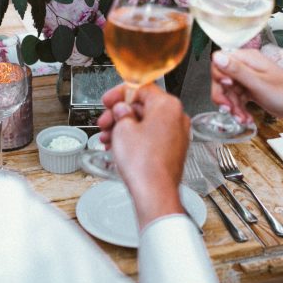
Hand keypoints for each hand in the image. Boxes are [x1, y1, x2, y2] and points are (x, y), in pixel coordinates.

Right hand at [97, 84, 189, 223]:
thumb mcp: (123, 129)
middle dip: (119, 114)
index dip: (119, 93)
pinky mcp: (173, 150)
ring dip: (124, 128)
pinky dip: (135, 139)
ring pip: (146, 123)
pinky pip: (152, 137)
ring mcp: (177, 135)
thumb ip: (121, 112)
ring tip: (107, 137)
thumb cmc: (144, 163)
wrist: (155, 193)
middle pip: (143, 106)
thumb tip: (122, 109)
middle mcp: (177, 117)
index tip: (108, 100)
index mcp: (168, 105)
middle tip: (105, 121)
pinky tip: (119, 147)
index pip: (141, 88)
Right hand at [211, 49, 282, 120]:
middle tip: (228, 108)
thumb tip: (217, 56)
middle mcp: (246, 66)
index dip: (219, 76)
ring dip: (232, 106)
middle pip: (221, 78)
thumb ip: (236, 70)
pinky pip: (237, 98)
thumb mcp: (258, 83)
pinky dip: (238, 109)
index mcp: (248, 58)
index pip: (220, 60)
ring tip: (241, 118)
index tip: (227, 87)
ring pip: (228, 91)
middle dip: (224, 96)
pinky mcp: (251, 89)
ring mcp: (248, 78)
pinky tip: (245, 118)